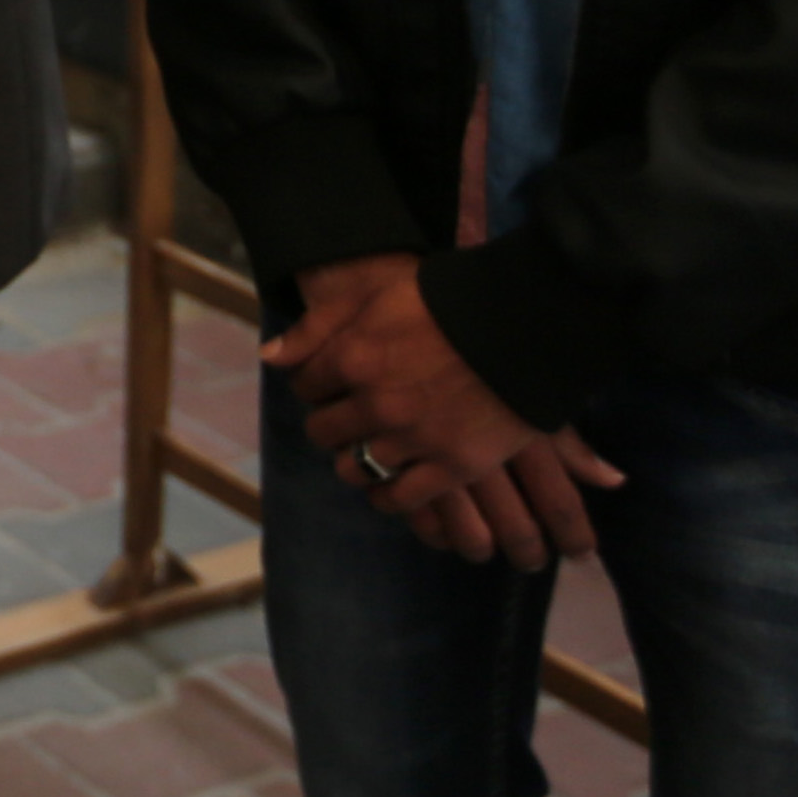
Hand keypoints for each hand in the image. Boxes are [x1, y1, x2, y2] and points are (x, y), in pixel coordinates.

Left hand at [265, 251, 622, 568]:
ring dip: (354, 461)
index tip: (330, 384)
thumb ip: (318, 328)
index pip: (307, 385)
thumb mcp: (377, 297)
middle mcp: (375, 404)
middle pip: (325, 431)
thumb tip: (269, 358)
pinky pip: (401, 499)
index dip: (315, 384)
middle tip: (347, 420)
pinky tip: (389, 487)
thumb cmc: (451, 301)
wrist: (528, 323)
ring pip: (355, 469)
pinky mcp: (453, 467)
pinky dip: (387, 497)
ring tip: (368, 451)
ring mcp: (413, 439)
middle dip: (331, 424)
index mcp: (353, 358)